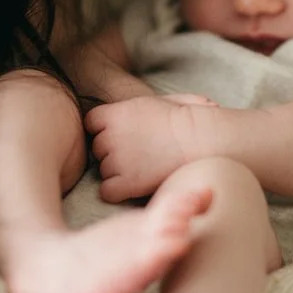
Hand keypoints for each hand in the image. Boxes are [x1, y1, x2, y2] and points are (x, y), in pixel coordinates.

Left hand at [86, 94, 200, 200]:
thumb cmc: (187, 119)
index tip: (123, 134)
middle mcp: (109, 136)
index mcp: (115, 113)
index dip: (105, 129)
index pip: (91, 123)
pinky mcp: (126, 182)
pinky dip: (118, 191)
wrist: (201, 140)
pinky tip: (136, 185)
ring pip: (104, 171)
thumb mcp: (157, 101)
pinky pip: (107, 191)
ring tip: (146, 167)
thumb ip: (138, 106)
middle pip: (97, 149)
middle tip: (140, 152)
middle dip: (113, 152)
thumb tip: (139, 110)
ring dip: (119, 172)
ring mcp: (116, 160)